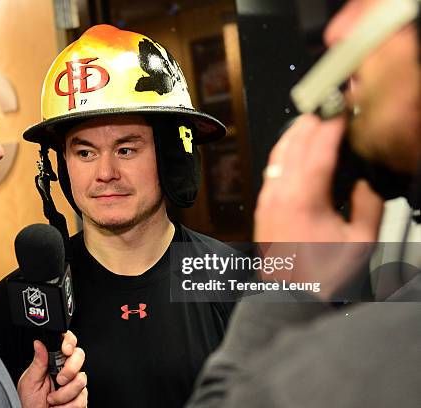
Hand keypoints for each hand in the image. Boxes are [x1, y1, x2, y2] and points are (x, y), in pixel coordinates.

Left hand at [18, 330, 87, 407]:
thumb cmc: (30, 404)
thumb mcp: (29, 382)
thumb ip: (37, 363)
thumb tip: (39, 343)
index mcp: (53, 363)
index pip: (67, 343)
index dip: (70, 342)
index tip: (65, 350)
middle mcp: (66, 371)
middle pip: (80, 356)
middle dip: (70, 369)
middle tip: (59, 380)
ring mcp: (74, 385)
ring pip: (81, 380)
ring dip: (64, 394)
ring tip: (52, 400)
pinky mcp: (80, 399)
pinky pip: (82, 399)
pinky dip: (67, 406)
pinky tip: (59, 407)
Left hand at [254, 114, 383, 297]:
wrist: (289, 298)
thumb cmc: (321, 276)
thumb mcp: (359, 242)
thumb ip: (368, 205)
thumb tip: (368, 180)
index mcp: (304, 199)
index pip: (319, 146)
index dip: (332, 121)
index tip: (341, 104)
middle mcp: (280, 195)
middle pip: (295, 143)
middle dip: (313, 119)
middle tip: (329, 105)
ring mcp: (267, 201)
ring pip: (278, 153)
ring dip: (295, 132)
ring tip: (313, 119)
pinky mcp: (262, 208)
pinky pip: (271, 169)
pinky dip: (284, 151)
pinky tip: (294, 149)